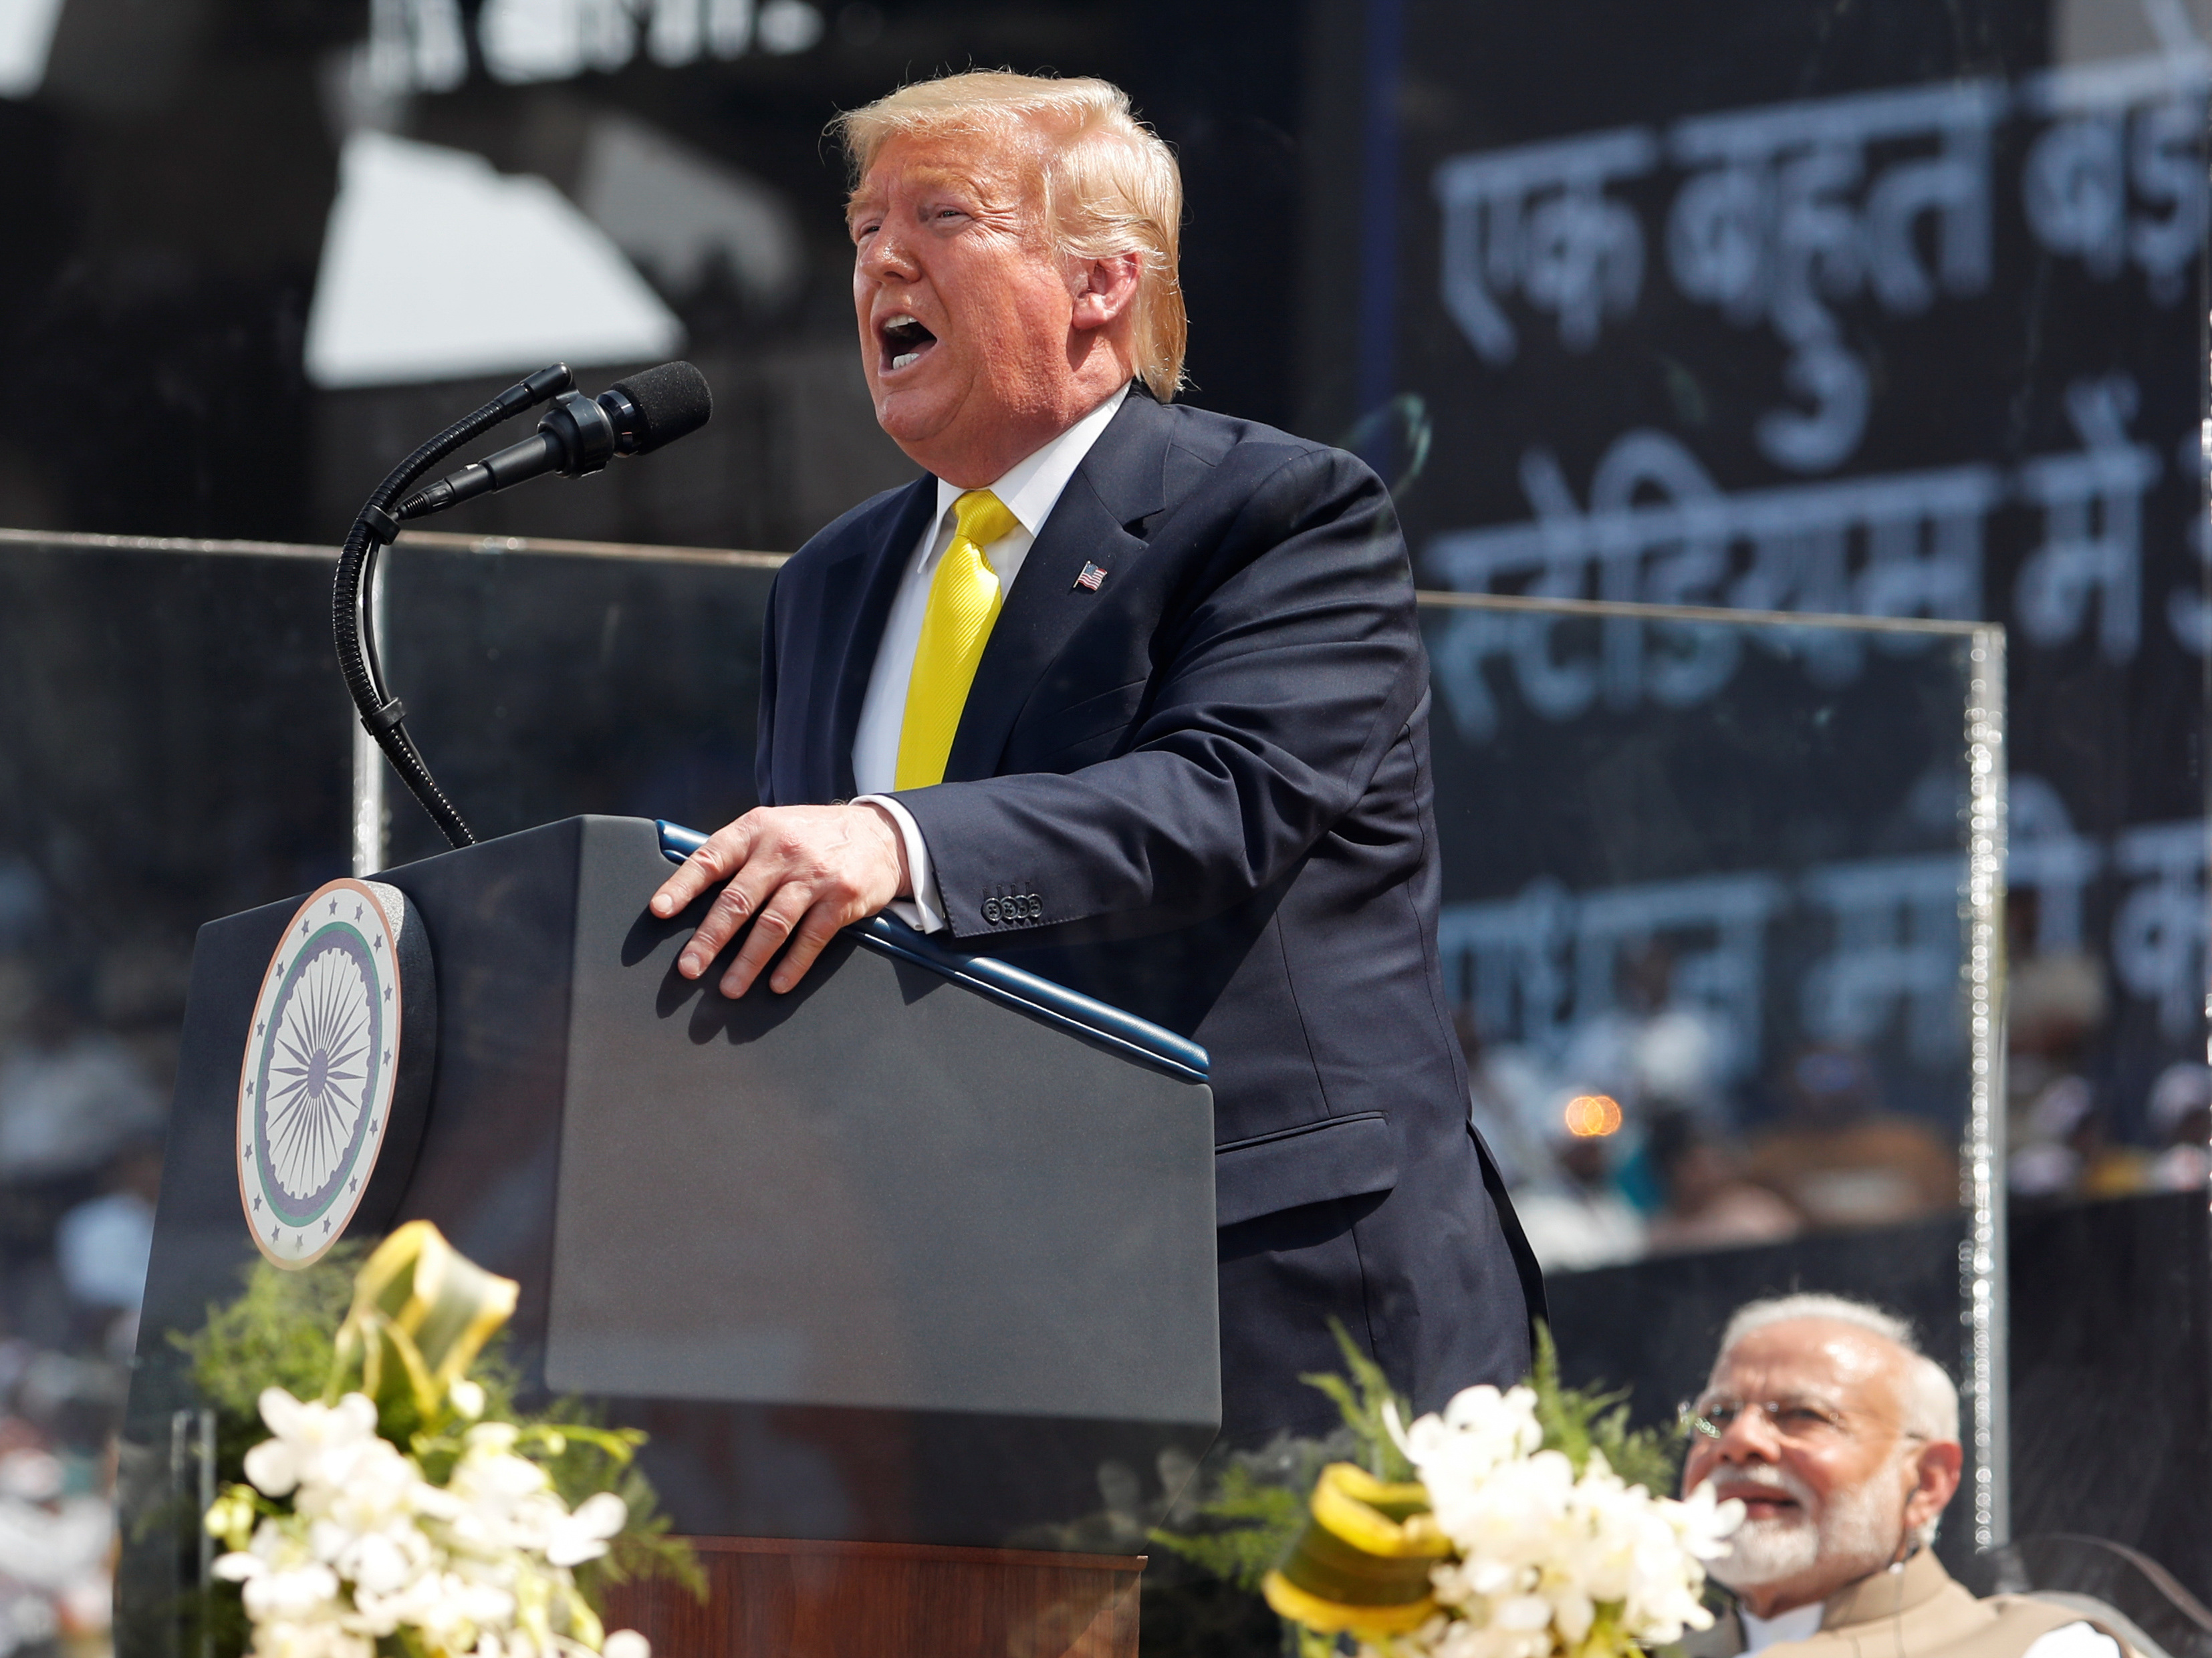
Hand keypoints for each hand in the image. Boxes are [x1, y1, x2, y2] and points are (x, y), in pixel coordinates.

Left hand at [648, 803, 910, 996]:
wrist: (880, 835)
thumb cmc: (813, 836)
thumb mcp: (773, 828)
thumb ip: (738, 853)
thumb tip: (689, 890)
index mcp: (756, 830)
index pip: (711, 858)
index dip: (682, 885)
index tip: (660, 911)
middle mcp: (782, 850)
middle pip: (738, 900)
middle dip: (710, 939)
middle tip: (689, 969)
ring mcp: (813, 875)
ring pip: (773, 925)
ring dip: (748, 961)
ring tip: (730, 989)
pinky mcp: (841, 899)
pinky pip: (811, 938)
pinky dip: (793, 965)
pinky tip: (777, 984)